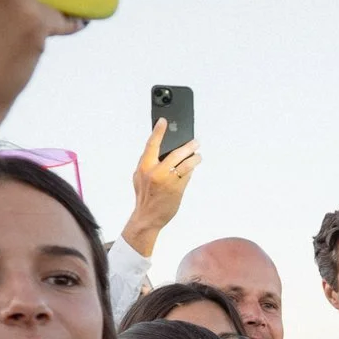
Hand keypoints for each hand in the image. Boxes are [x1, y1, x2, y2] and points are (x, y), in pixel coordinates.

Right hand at [122, 119, 200, 254]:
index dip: (158, 131)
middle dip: (188, 146)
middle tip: (195, 142)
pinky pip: (187, 175)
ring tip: (198, 155)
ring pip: (185, 164)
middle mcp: (156, 172)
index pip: (151, 145)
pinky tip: (193, 167)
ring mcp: (167, 180)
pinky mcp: (177, 189)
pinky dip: (191, 170)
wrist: (147, 218)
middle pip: (175, 153)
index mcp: (144, 166)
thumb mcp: (140, 177)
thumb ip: (148, 164)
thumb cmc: (144, 197)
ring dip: (194, 158)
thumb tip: (160, 152)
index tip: (163, 121)